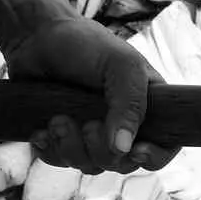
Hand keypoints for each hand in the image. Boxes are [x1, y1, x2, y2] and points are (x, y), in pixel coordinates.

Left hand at [2, 15, 178, 174]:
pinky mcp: (61, 137)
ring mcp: (91, 133)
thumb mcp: (121, 65)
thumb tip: (125, 149)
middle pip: (122, 162)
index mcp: (147, 106)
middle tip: (85, 124)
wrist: (36, 35)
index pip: (164, 146)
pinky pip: (59, 160)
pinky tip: (42, 128)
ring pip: (89, 164)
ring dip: (71, 147)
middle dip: (101, 150)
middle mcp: (122, 124)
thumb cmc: (86, 44)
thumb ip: (131, 105)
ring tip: (57, 118)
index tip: (135, 151)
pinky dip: (50, 149)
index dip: (153, 157)